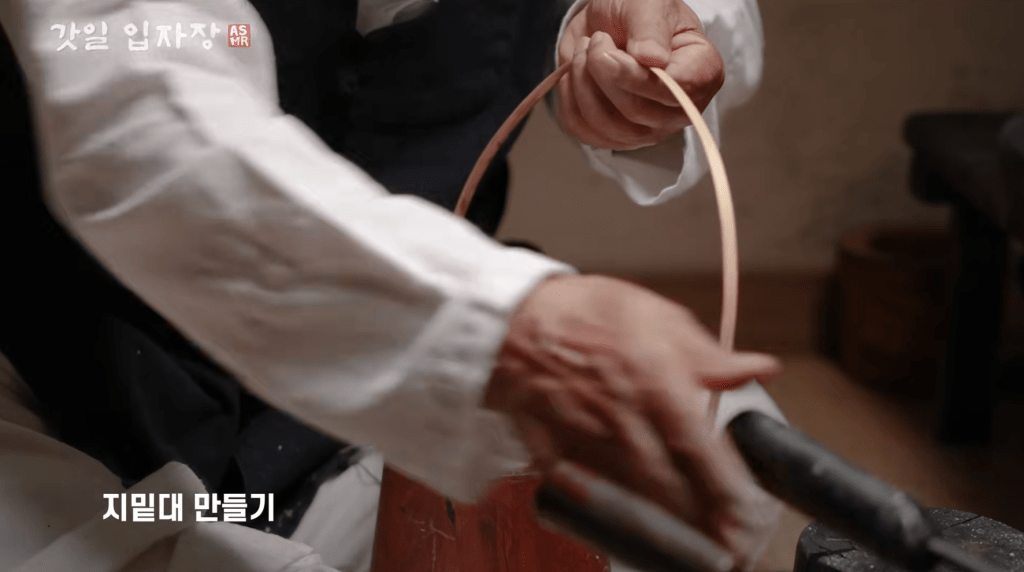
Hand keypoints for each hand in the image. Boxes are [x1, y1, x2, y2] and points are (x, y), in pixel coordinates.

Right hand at [483, 274, 781, 567]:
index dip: (723, 485)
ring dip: (660, 522)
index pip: (697, 443)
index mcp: (652, 378)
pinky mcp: (551, 447)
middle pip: (665, 480)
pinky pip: (578, 487)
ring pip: (627, 491)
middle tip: (726, 544)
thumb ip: (707, 352)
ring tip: (689, 545)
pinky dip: (602, 507)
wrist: (512, 316)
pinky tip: (623, 524)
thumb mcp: (655, 315)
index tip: (745, 513)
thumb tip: (756, 368)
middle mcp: (620, 414)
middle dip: (698, 518)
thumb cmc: (583, 311)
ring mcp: (582, 436)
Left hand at [557, 0, 724, 149]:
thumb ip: (651, 31)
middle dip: (602, 72)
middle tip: (596, 40)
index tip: (607, 48)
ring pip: (606, 125)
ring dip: (582, 83)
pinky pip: (584, 130)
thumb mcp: (648, 5)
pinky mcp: (615, 136)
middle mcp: (679, 109)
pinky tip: (578, 74)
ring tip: (586, 52)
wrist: (608, 23)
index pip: (674, 92)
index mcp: (702, 72)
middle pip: (635, 111)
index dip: (634, 76)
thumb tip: (653, 60)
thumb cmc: (638, 11)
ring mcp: (647, 128)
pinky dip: (570, 99)